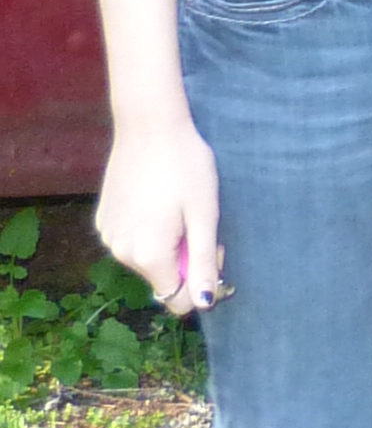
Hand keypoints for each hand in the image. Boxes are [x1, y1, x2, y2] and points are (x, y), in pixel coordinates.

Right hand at [95, 118, 220, 314]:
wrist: (149, 125)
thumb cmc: (184, 166)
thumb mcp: (204, 214)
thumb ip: (204, 262)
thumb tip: (205, 303)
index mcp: (149, 255)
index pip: (178, 300)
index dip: (202, 283)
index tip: (211, 249)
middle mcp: (121, 252)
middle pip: (162, 279)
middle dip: (185, 261)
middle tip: (198, 223)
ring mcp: (109, 235)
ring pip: (147, 259)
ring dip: (167, 245)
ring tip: (177, 208)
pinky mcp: (104, 219)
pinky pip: (132, 240)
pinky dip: (148, 230)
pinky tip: (157, 200)